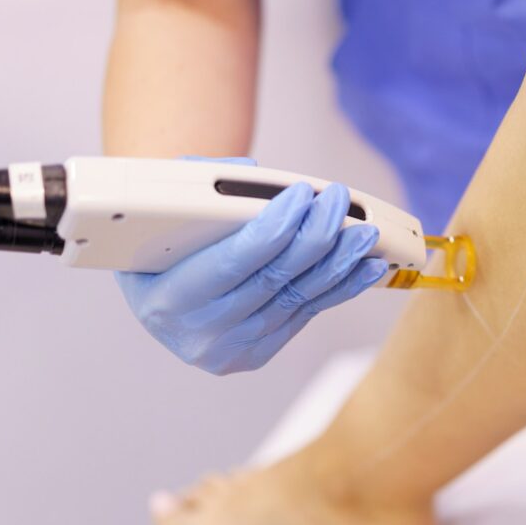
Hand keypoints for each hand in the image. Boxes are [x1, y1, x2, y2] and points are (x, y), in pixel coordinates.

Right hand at [115, 157, 387, 374]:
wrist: (159, 292)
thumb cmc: (161, 240)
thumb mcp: (161, 212)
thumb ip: (200, 186)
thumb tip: (253, 171)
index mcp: (166, 298)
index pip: (232, 262)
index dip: (274, 228)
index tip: (303, 193)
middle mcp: (199, 331)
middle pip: (274, 280)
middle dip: (314, 236)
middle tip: (339, 201)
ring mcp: (232, 349)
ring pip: (298, 299)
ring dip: (339, 263)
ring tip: (365, 232)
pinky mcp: (258, 353)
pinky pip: (307, 314)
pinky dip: (341, 287)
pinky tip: (366, 265)